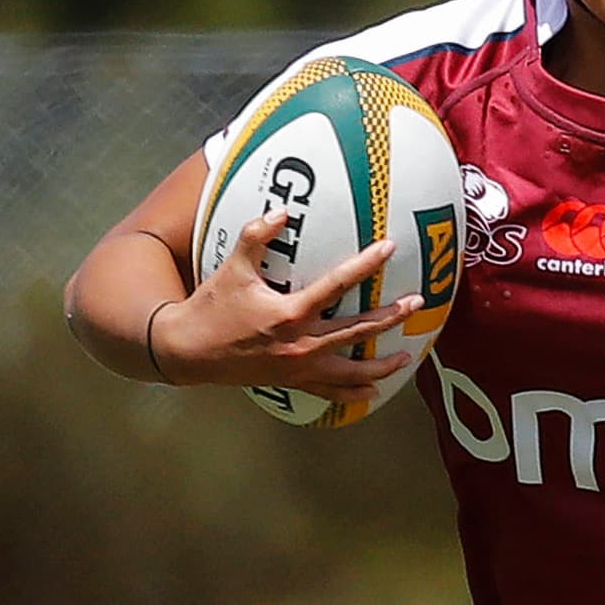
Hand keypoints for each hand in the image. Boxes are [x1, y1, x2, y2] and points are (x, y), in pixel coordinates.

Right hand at [147, 206, 422, 395]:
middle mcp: (301, 344)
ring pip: (352, 371)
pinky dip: (354, 393)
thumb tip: (282, 212)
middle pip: (358, 331)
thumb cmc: (211, 307)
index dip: (366, 263)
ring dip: (381, 365)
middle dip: (390, 317)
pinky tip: (373, 392)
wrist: (189, 351)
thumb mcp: (232, 267)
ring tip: (405, 357)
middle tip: (415, 303)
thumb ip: (257, 235)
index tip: (389, 248)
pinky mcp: (292, 382)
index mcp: (289, 314)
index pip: (338, 284)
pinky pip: (330, 391)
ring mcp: (299, 367)